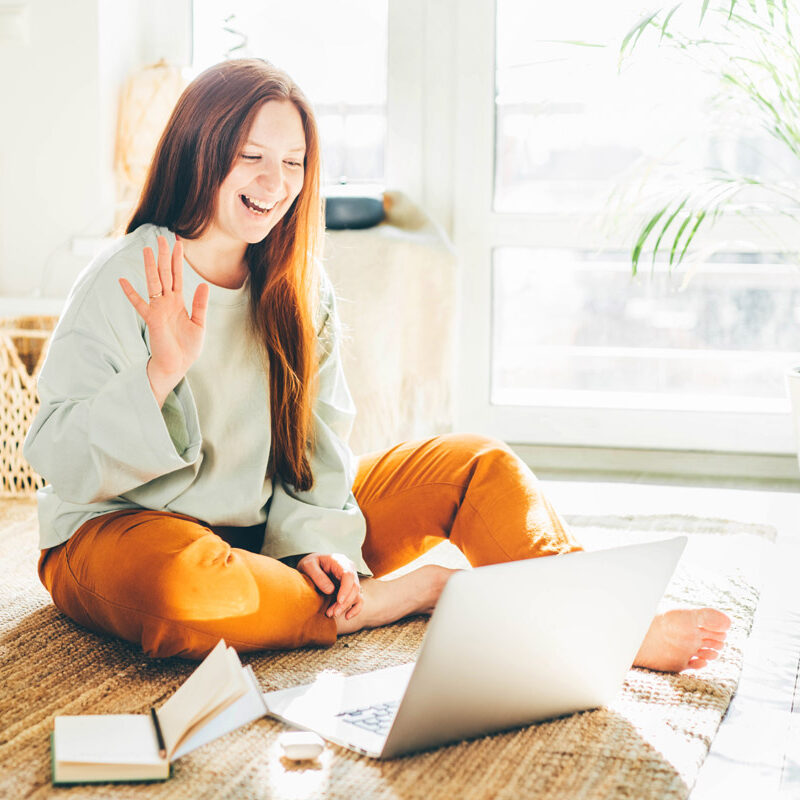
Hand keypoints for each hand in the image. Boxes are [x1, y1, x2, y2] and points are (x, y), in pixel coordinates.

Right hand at [119, 235, 209, 405]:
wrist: (177, 365)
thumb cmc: (188, 347)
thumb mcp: (199, 324)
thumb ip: (200, 305)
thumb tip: (203, 284)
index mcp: (179, 302)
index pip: (178, 276)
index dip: (178, 260)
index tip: (178, 243)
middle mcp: (167, 302)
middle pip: (165, 274)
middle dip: (164, 256)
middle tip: (162, 237)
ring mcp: (158, 309)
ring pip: (154, 283)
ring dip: (150, 267)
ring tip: (147, 250)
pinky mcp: (152, 319)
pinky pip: (139, 304)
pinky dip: (131, 293)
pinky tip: (122, 280)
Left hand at [297, 553, 362, 619]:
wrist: (312, 565)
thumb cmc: (310, 564)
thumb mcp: (308, 565)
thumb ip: (318, 576)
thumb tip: (331, 591)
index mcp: (340, 561)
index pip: (349, 575)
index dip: (346, 589)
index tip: (339, 601)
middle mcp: (349, 569)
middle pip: (354, 587)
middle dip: (345, 602)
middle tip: (332, 613)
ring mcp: (351, 579)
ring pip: (356, 594)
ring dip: (347, 606)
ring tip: (332, 614)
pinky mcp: (350, 589)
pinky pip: (358, 599)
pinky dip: (355, 609)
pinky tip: (347, 616)